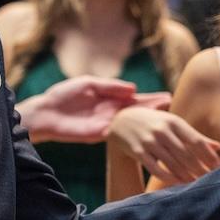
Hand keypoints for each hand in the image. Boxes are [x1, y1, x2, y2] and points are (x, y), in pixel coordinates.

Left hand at [18, 76, 164, 143]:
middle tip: (174, 109)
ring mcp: (107, 124)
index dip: (151, 99)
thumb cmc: (63, 95)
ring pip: (133, 125)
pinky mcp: (99, 135)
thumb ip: (111, 86)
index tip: (168, 97)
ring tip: (168, 122)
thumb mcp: (88, 84)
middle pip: (139, 112)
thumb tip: (133, 88)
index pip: (135, 99)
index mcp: (109, 98)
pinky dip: (134, 135)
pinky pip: (121, 135)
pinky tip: (148, 135)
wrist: (45, 112)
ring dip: (149, 124)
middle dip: (156, 111)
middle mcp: (112, 112)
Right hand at [107, 105, 219, 184]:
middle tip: (210, 179)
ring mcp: (148, 141)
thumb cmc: (155, 123)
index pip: (196, 140)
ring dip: (186, 175)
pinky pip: (155, 168)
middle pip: (186, 154)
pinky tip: (177, 182)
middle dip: (200, 169)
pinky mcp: (138, 151)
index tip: (219, 167)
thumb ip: (194, 136)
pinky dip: (168, 177)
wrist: (122, 121)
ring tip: (196, 184)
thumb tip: (218, 147)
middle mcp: (161, 130)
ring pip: (172, 163)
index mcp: (174, 122)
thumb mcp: (173, 124)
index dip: (208, 155)